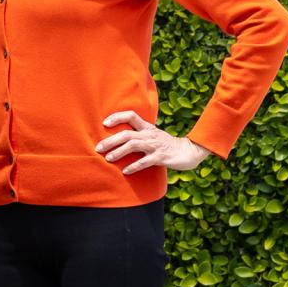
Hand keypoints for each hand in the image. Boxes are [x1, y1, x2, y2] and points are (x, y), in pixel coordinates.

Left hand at [95, 110, 210, 174]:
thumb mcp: (153, 136)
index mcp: (147, 127)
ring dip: (119, 152)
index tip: (105, 123)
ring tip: (109, 159)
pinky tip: (125, 171)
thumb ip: (139, 135)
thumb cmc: (167, 145)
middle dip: (111, 140)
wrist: (188, 151)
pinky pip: (145, 161)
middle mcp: (149, 134)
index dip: (117, 117)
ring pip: (133, 145)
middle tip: (98, 148)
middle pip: (127, 134)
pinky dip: (134, 166)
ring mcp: (155, 145)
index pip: (130, 115)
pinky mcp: (161, 157)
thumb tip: (119, 139)